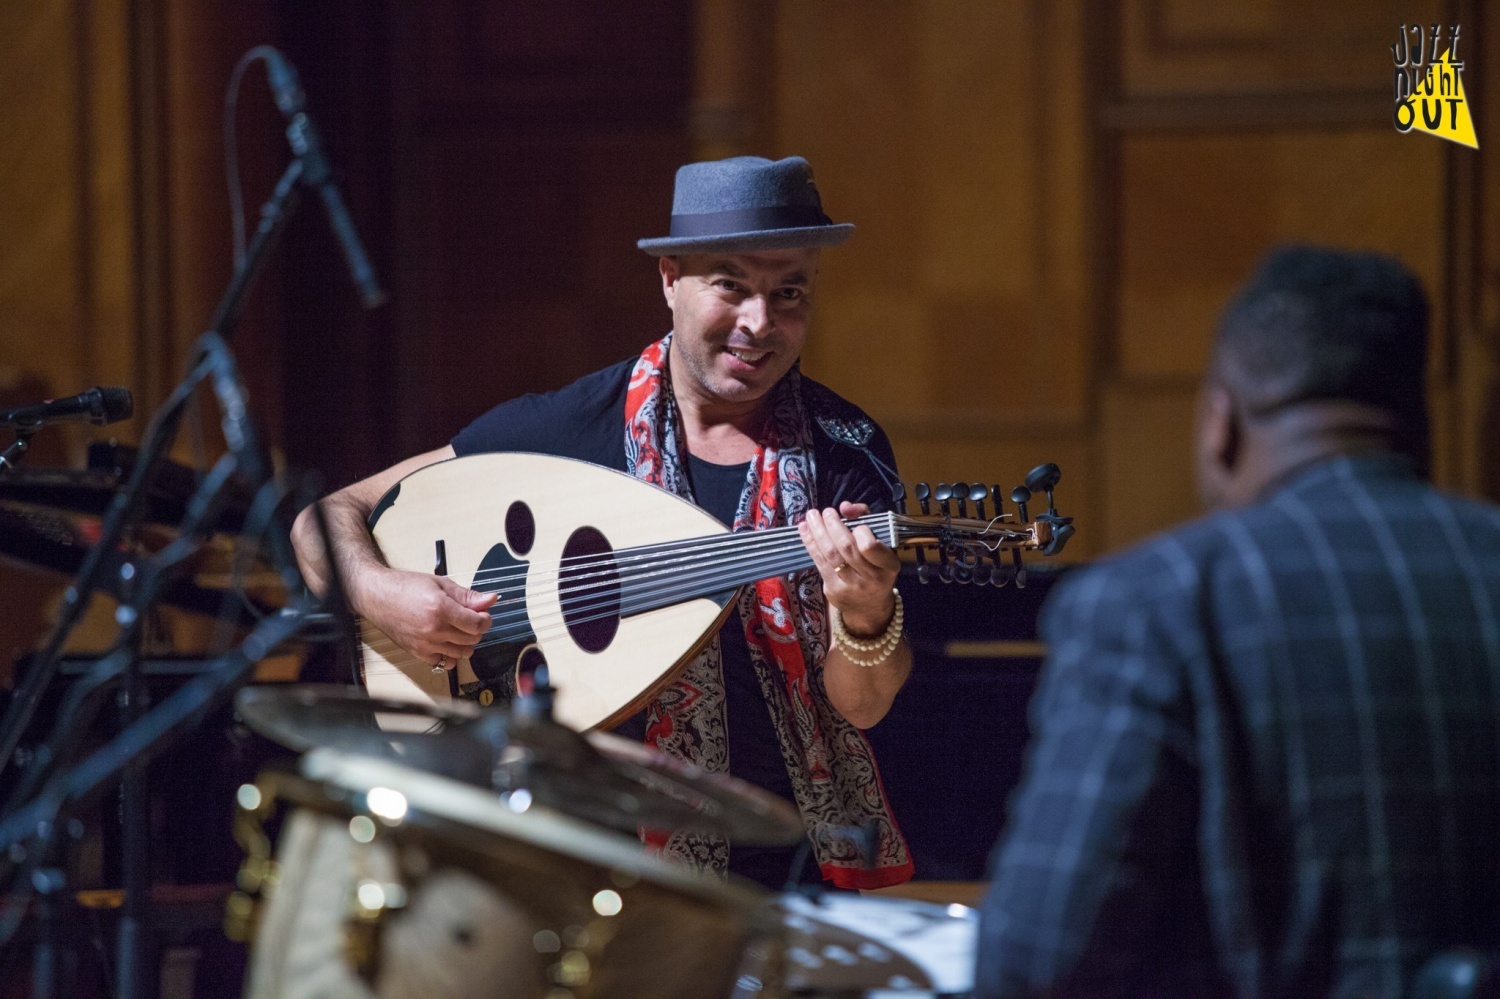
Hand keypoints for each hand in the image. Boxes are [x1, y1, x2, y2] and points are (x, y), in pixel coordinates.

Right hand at [353, 568, 496, 667]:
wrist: (377, 597)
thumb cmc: (406, 587)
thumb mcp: (440, 584)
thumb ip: (467, 595)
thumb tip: (491, 599)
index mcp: (441, 609)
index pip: (477, 624)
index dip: (485, 619)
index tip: (483, 614)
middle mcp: (434, 630)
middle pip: (472, 639)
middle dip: (477, 629)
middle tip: (470, 618)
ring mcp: (425, 645)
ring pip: (462, 653)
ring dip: (466, 642)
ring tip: (458, 629)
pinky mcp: (418, 654)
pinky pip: (444, 662)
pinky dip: (450, 654)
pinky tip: (447, 641)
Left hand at [798, 502, 899, 634]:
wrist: (869, 607)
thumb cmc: (876, 569)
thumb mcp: (881, 545)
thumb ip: (866, 519)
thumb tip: (845, 507)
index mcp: (888, 566)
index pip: (870, 545)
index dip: (859, 530)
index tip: (853, 523)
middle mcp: (871, 578)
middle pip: (846, 547)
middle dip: (832, 525)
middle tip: (825, 511)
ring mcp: (851, 586)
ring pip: (830, 554)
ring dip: (817, 532)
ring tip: (811, 516)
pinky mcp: (833, 590)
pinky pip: (819, 563)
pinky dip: (810, 543)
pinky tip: (804, 530)